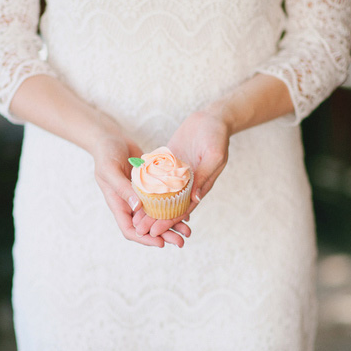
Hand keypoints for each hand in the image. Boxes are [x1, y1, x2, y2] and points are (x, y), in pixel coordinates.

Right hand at [92, 114, 188, 247]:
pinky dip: (174, 205)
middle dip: (164, 236)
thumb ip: (122, 189)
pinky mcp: (151, 185)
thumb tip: (137, 208)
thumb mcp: (110, 170)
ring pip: (158, 215)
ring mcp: (141, 195)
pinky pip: (163, 199)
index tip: (160, 243)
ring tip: (188, 230)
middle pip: (148, 227)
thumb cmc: (106, 154)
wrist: (111, 139)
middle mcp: (131, 204)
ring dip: (173, 223)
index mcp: (118, 204)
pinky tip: (187, 207)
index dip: (145, 239)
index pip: (130, 230)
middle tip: (181, 242)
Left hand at [133, 110, 229, 237]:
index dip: (168, 222)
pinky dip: (147, 185)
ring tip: (134, 217)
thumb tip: (195, 199)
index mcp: (200, 185)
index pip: (182, 209)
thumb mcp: (214, 156)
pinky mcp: (169, 161)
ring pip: (161, 194)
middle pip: (169, 206)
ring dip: (149, 206)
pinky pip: (156, 175)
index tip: (154, 232)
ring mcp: (177, 173)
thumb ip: (204, 176)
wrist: (212, 117)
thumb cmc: (217, 136)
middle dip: (155, 219)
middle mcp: (188, 183)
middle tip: (139, 229)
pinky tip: (133, 193)